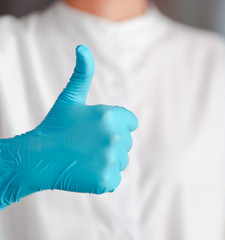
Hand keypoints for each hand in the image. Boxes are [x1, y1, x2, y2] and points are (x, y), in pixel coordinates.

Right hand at [0, 45, 137, 208]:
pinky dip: (102, 179)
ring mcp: (111, 159)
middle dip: (110, 144)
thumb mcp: (70, 98)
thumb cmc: (54, 126)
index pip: (131, 123)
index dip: (115, 126)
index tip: (95, 130)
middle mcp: (115, 136)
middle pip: (126, 143)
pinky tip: (85, 171)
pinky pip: (114, 179)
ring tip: (84, 157)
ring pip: (121, 162)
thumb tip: (82, 47)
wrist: (37, 158)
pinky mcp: (107, 180)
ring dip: (107, 162)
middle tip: (85, 144)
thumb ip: (82, 74)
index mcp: (111, 115)